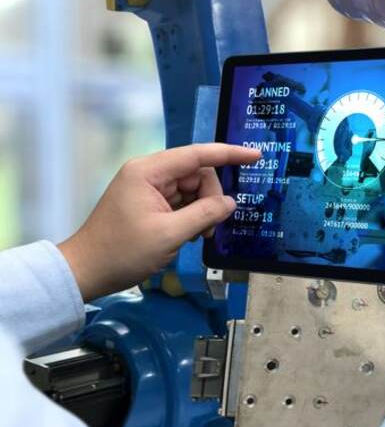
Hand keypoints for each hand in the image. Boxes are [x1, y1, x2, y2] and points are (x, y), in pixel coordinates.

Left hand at [58, 143, 260, 300]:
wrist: (86, 272)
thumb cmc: (122, 252)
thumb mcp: (170, 234)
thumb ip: (205, 214)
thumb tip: (230, 203)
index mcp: (149, 172)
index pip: (197, 155)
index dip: (229, 154)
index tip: (256, 156)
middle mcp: (148, 173)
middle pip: (197, 174)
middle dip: (210, 198)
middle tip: (209, 229)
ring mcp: (147, 188)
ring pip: (191, 189)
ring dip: (201, 211)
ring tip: (196, 236)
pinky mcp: (147, 203)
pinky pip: (181, 201)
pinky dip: (190, 216)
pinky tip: (188, 234)